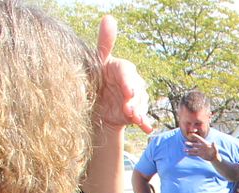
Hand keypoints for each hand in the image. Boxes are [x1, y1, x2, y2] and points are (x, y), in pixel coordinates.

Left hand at [93, 16, 151, 132]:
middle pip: (137, 88)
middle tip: (129, 109)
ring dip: (138, 111)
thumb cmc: (92, 79)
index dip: (128, 82)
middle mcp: (130, 81)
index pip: (126, 72)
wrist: (92, 106)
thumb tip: (110, 18)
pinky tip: (146, 127)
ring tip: (134, 119)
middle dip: (134, 100)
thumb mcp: (94, 61)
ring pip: (141, 102)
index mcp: (119, 68)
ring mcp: (135, 97)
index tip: (128, 92)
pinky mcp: (136, 111)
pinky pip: (143, 116)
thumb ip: (105, 42)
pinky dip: (145, 122)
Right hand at [183, 132, 219, 162]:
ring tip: (184, 149)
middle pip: (195, 144)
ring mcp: (200, 150)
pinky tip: (187, 154)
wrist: (214, 157)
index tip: (191, 134)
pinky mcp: (200, 154)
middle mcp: (201, 146)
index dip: (196, 136)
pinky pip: (194, 154)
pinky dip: (191, 154)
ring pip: (193, 149)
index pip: (199, 139)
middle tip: (185, 143)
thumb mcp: (215, 149)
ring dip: (189, 149)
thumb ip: (214, 146)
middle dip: (190, 144)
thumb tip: (214, 141)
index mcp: (205, 144)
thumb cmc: (215, 152)